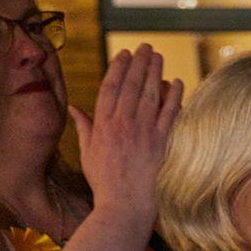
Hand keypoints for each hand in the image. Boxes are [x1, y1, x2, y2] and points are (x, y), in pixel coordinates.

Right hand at [72, 44, 183, 222]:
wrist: (124, 203)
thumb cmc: (104, 180)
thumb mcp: (87, 152)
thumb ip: (83, 127)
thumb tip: (74, 109)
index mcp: (102, 125)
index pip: (110, 88)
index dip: (118, 68)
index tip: (124, 54)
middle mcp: (122, 124)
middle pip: (132, 86)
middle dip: (138, 64)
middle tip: (145, 47)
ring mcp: (142, 132)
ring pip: (150, 95)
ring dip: (155, 73)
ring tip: (159, 56)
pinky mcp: (160, 142)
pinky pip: (169, 114)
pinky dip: (174, 97)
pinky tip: (177, 83)